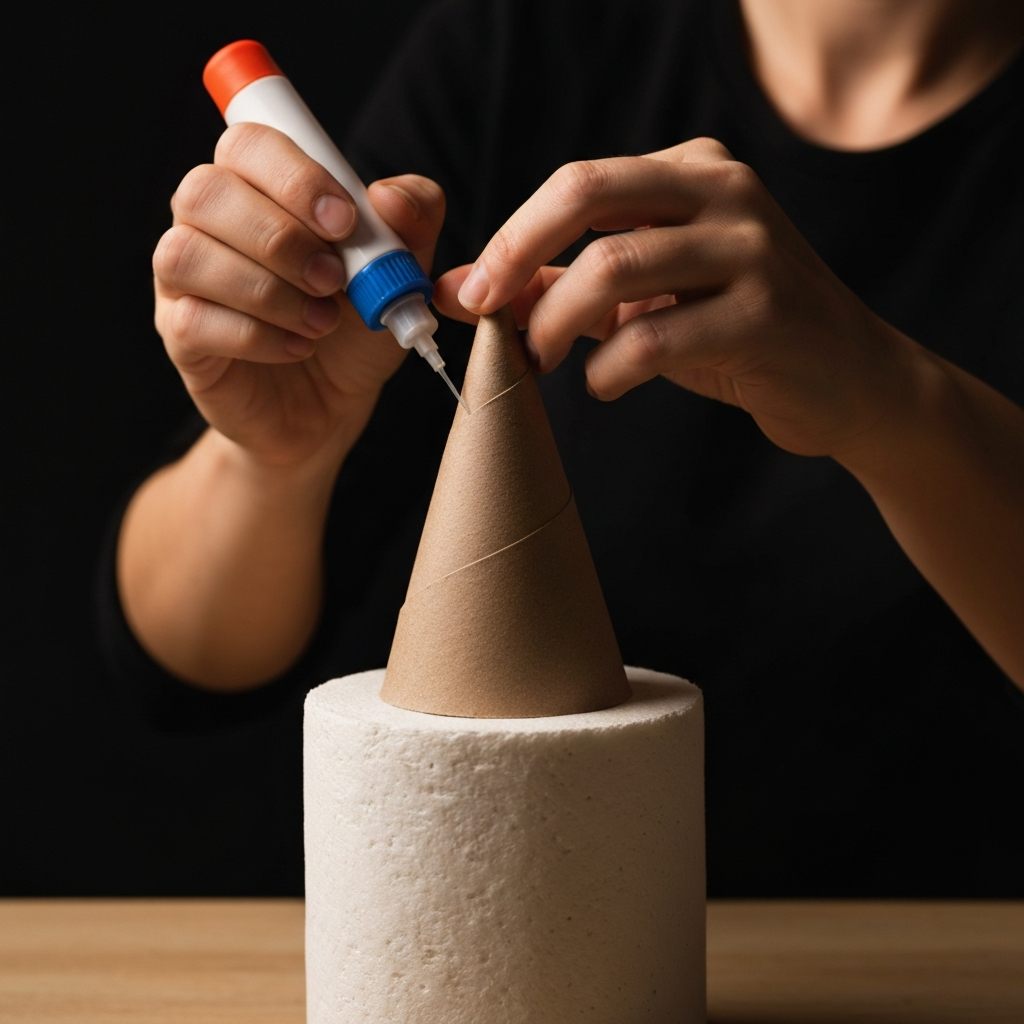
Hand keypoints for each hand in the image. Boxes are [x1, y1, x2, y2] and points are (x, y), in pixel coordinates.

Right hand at [154, 122, 444, 467]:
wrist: (333, 408)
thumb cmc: (356, 328)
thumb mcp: (402, 274)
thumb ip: (411, 222)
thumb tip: (387, 195)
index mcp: (258, 188)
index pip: (246, 143)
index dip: (293, 176)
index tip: (347, 222)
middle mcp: (208, 222)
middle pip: (205, 191)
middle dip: (280, 238)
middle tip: (335, 281)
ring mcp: (183, 279)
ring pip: (188, 255)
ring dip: (268, 291)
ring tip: (323, 322)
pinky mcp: (180, 336)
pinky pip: (194, 320)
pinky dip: (257, 336)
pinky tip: (297, 348)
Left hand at [433, 137, 918, 459]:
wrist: (849, 380)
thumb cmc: (734, 334)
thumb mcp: (645, 299)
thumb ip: (558, 285)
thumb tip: (459, 290)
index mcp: (695, 172)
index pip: (579, 182)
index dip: (512, 235)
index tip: (473, 292)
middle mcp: (727, 192)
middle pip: (588, 193)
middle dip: (518, 254)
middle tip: (487, 315)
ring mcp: (752, 248)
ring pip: (614, 267)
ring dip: (558, 323)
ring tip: (545, 362)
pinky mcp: (765, 315)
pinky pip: (653, 337)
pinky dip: (608, 370)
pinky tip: (605, 385)